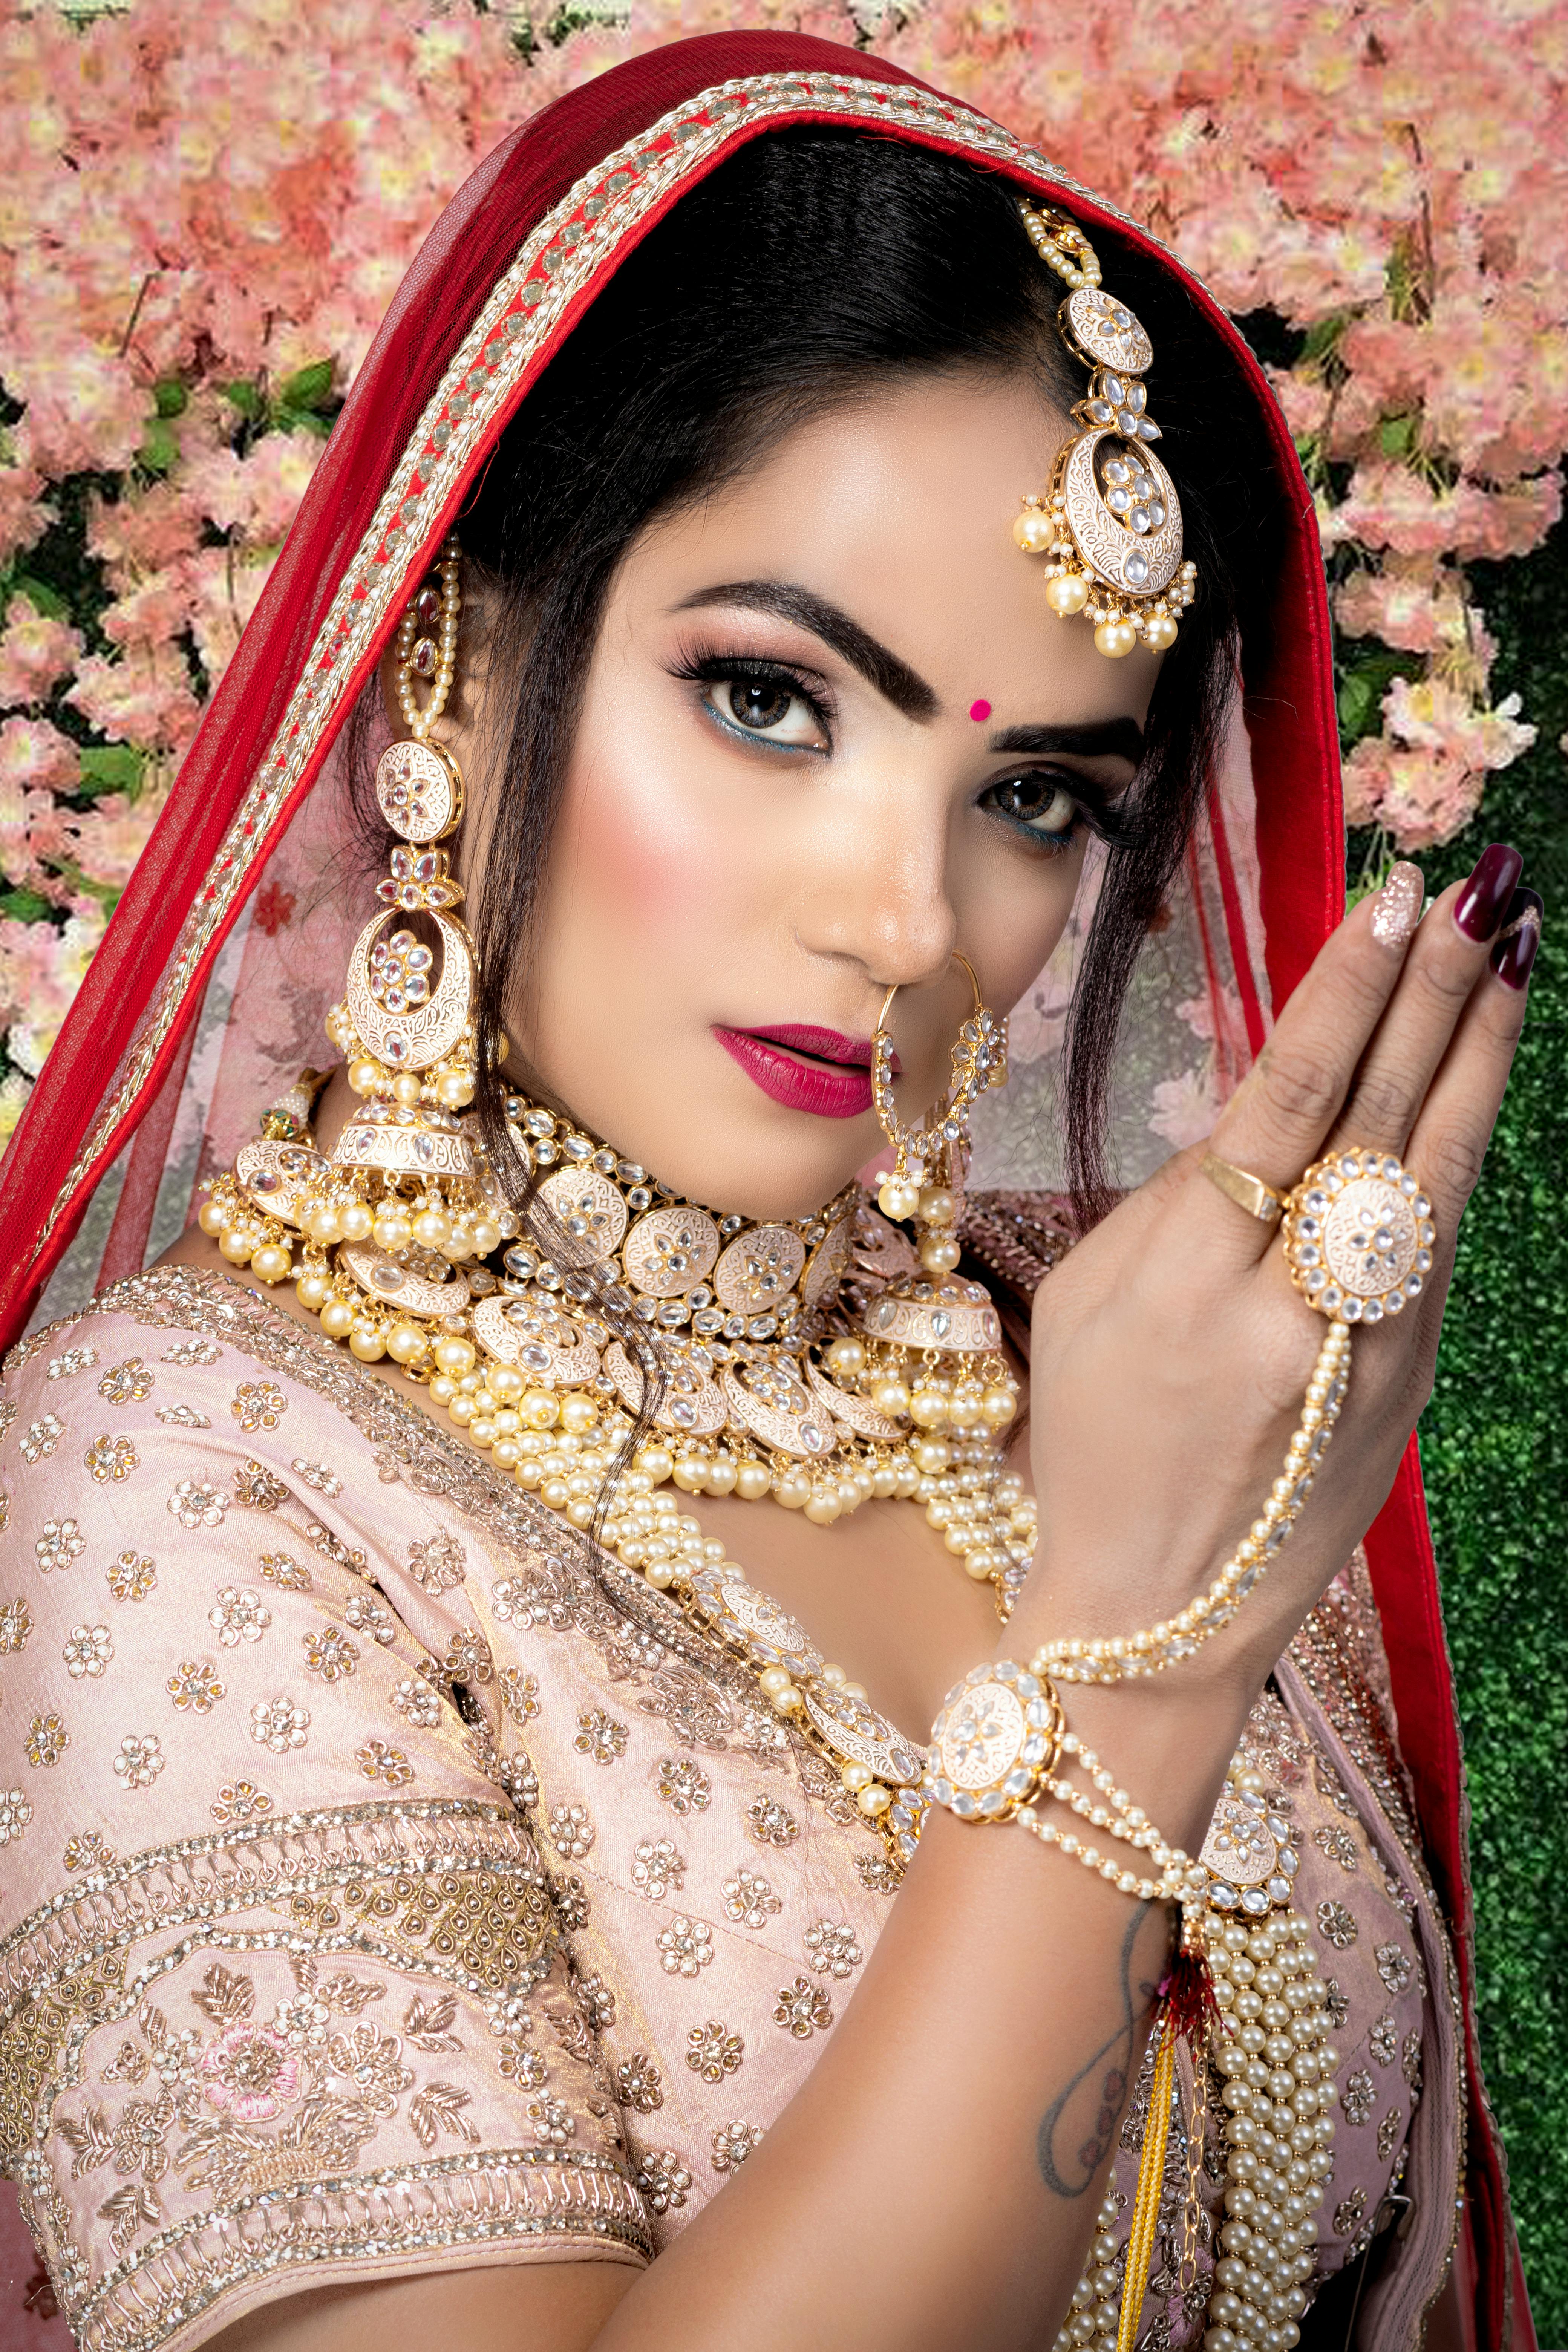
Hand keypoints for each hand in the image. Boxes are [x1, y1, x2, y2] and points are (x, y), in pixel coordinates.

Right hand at [1010, 847, 1537, 1698]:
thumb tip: (1267, 1105)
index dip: (1344, 995)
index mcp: (1186, 1278)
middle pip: (1377, 1117)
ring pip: (1436, 1169)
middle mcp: (1290, 1306)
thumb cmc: (1096, 1438)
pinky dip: (1459, 1141)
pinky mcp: (1410, 1378)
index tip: (1387, 906)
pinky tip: (1477, 1071)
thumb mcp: (1089, 1302)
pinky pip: (1437, 1236)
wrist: (1161, 1609)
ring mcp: (1366, 1345)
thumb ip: (1174, 1200)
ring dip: (1478, 1051)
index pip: (1284, 1101)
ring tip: (1512, 949)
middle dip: (1432, 994)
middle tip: (1477, 890)